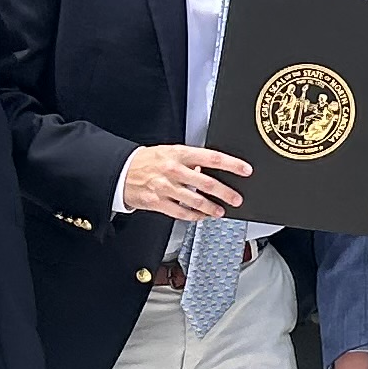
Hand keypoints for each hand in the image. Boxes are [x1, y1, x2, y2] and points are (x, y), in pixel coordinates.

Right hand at [122, 144, 250, 220]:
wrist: (122, 171)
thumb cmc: (148, 161)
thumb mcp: (170, 152)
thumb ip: (191, 159)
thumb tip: (211, 168)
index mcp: (179, 153)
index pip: (212, 157)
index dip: (231, 164)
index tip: (245, 170)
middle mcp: (174, 170)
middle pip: (207, 182)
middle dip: (226, 193)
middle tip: (237, 198)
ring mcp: (166, 187)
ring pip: (196, 201)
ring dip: (212, 208)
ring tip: (221, 211)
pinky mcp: (159, 202)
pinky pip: (182, 212)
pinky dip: (195, 216)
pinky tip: (202, 216)